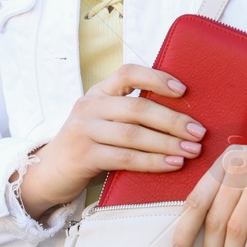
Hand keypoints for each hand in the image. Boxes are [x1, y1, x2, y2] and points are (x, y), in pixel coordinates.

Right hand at [11, 63, 207, 220]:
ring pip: (133, 134)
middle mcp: (89, 106)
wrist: (48, 173)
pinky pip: (125, 158)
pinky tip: (172, 165)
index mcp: (98, 91)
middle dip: (173, 120)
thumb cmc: (88, 146)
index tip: (183, 91)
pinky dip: (152, 161)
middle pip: (137, 108)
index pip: (128, 73)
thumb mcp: (104, 121)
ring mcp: (84, 129)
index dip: (157, 78)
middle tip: (198, 132)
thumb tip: (182, 115)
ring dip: (168, 143)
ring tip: (192, 151)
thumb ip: (130, 114)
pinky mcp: (84, 155)